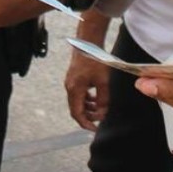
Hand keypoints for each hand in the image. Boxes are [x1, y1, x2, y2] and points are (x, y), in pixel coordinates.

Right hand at [65, 9, 112, 129]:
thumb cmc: (95, 59)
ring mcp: (70, 82)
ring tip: (100, 109)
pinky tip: (96, 98)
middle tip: (100, 119)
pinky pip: (78, 94)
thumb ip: (103, 99)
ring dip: (88, 107)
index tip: (94, 129)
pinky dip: (87, 99)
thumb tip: (103, 112)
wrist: (87, 42)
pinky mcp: (73, 78)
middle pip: (76, 109)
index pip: (77, 113)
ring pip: (78, 102)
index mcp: (74, 89)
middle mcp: (69, 87)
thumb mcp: (103, 81)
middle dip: (88, 116)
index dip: (85, 123)